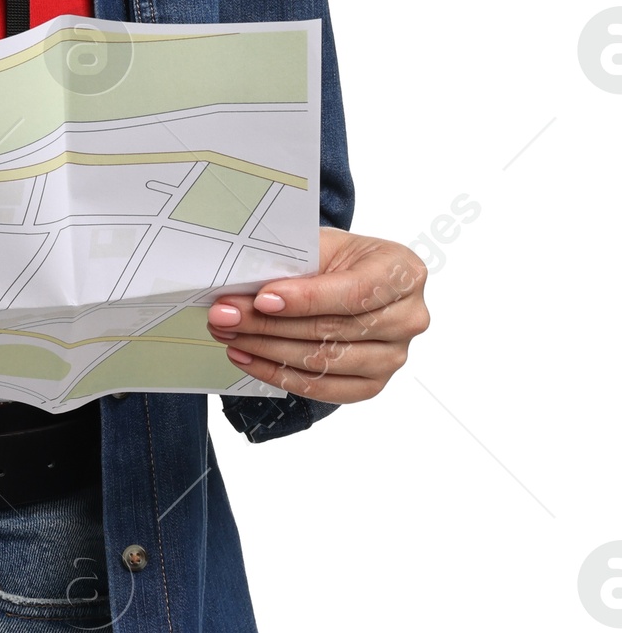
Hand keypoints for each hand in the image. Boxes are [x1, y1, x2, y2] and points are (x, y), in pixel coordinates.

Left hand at [206, 227, 429, 402]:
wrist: (355, 276)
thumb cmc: (340, 257)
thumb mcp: (323, 243)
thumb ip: (294, 261)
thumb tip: (244, 283)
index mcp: (402, 272)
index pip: (354, 292)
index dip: (306, 298)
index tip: (262, 298)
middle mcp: (408, 318)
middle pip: (332, 330)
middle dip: (269, 323)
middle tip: (225, 314)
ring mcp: (394, 356)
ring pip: (324, 362)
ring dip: (267, 350)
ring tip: (228, 333)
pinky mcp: (373, 384)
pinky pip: (323, 388)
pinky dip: (279, 375)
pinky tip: (247, 357)